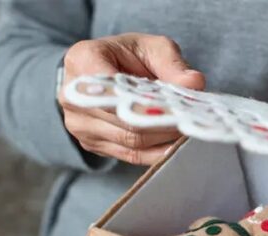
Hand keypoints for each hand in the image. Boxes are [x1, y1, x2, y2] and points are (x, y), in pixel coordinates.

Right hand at [59, 34, 205, 164]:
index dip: (146, 102)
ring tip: (187, 132)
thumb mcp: (149, 47)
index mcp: (82, 61)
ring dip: (163, 139)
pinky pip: (130, 156)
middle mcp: (72, 97)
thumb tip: (194, 83)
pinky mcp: (92, 145)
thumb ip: (171, 62)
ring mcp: (80, 126)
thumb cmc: (125, 57)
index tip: (174, 107)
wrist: (99, 75)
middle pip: (126, 121)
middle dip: (162, 123)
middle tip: (191, 122)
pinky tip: (175, 147)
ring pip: (131, 141)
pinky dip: (157, 153)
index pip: (112, 89)